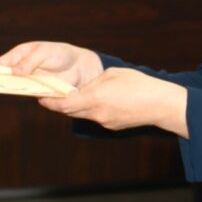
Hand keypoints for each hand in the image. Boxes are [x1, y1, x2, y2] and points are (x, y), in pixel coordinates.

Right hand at [0, 40, 102, 88]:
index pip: (0, 63)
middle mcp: (21, 69)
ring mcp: (29, 81)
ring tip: (5, 93)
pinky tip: (26, 96)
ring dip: (12, 90)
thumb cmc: (61, 54)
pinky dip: (27, 96)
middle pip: (4, 77)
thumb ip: (29, 61)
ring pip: (15, 87)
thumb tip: (13, 72)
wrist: (81, 68)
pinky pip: (29, 95)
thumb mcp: (45, 52)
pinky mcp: (38, 92)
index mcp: (19, 55)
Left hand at [37, 67, 188, 136]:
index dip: (50, 101)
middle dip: (59, 104)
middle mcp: (96, 113)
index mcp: (94, 98)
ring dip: (75, 107)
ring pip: (82, 115)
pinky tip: (97, 101)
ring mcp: (104, 122)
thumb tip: (83, 87)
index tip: (40, 97)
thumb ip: (92, 82)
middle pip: (70, 111)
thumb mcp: (112, 75)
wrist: (160, 105)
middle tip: (50, 95)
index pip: (63, 104)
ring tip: (72, 96)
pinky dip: (90, 110)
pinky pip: (95, 117)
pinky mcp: (112, 126)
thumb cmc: (139, 84)